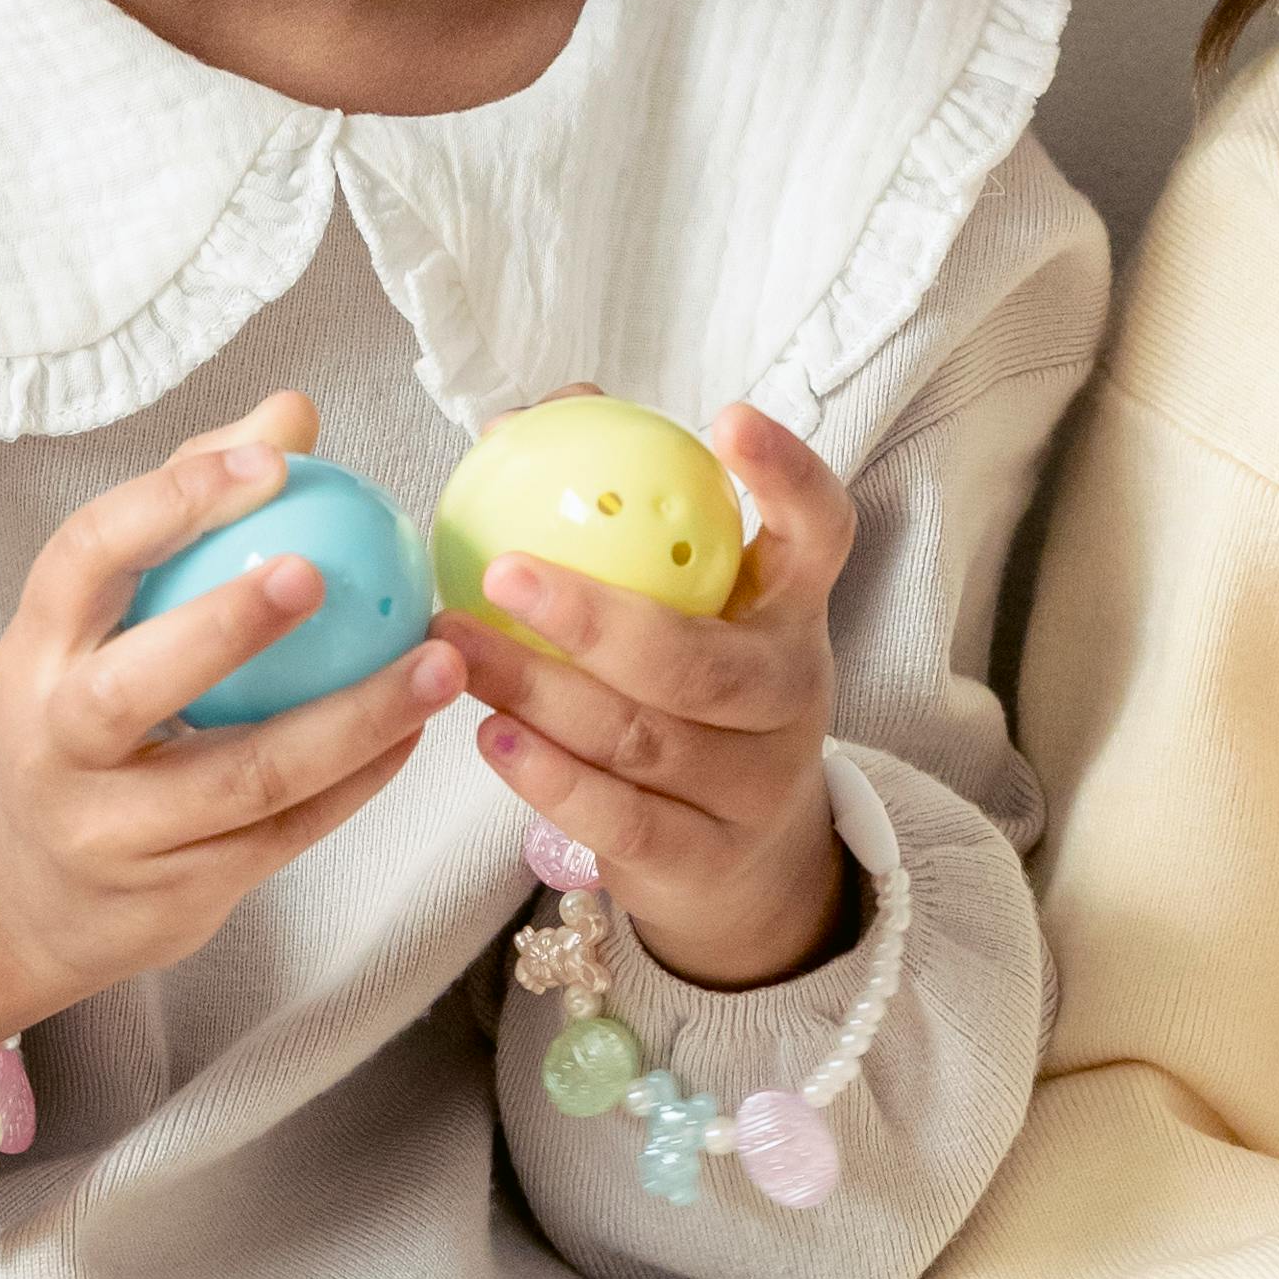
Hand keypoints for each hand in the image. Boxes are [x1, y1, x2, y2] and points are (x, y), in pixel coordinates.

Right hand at [0, 393, 462, 1070]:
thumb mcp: (90, 625)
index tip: (267, 459)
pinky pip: (286, 833)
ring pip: (243, 777)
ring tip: (438, 661)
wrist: (10, 899)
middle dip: (229, 624)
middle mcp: (59, 743)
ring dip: (355, 718)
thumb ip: (185, 510)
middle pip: (137, 685)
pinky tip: (417, 731)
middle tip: (326, 569)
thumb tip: (289, 412)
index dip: (170, 502)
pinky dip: (359, 781)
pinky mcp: (179, 894)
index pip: (83, 558)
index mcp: (35, 652)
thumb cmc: (75, 724)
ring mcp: (116, 831)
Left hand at [438, 398, 857, 992]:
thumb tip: (514, 425)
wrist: (746, 856)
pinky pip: (621, 819)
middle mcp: (790, 694)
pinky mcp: (707, 859)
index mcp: (791, 609)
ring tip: (456, 648)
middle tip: (501, 573)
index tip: (728, 420)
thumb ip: (614, 515)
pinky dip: (549, 779)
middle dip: (595, 618)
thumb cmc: (691, 690)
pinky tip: (490, 736)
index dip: (788, 477)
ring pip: (643, 738)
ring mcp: (754, 785)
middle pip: (701, 663)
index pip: (822, 531)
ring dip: (537, 692)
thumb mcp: (687, 605)